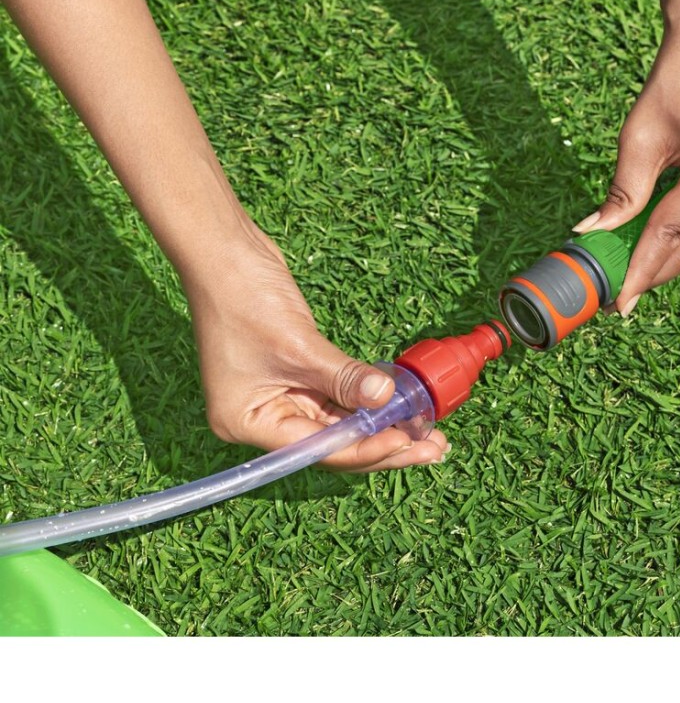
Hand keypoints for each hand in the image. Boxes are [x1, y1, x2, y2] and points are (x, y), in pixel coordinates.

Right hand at [187, 228, 448, 471]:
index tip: (406, 443)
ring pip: (340, 423)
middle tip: (431, 448)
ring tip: (429, 433)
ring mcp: (280, 396)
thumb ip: (344, 377)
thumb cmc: (243, 299)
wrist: (226, 253)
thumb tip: (386, 397)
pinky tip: (402, 406)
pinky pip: (338, 398)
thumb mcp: (299, 345)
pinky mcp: (297, 375)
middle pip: (332, 443)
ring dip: (382, 426)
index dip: (364, 448)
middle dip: (383, 445)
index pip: (317, 449)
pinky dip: (368, 401)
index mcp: (247, 422)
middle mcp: (262, 418)